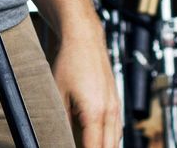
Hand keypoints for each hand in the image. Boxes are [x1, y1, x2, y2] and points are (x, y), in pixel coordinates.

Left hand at [51, 30, 122, 147]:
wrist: (85, 38)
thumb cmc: (70, 61)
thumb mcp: (59, 93)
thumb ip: (61, 119)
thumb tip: (60, 136)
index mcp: (95, 112)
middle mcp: (110, 111)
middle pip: (109, 147)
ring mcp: (115, 105)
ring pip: (116, 139)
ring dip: (105, 146)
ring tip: (89, 144)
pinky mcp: (116, 100)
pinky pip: (117, 127)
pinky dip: (110, 137)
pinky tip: (100, 139)